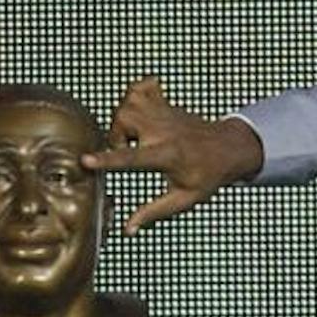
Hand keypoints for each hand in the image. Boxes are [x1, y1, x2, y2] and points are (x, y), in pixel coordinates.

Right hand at [78, 76, 264, 231]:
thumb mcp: (184, 199)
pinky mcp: (165, 103)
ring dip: (121, 118)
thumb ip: (153, 213)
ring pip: (128, 101)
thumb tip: (128, 229)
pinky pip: (141, 87)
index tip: (86, 160)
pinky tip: (138, 112)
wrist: (229, 148)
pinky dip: (133, 95)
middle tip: (126, 149)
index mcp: (167, 155)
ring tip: (132, 134)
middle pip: (124, 119)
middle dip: (115, 135)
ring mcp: (164, 113)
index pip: (132, 158)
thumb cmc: (208, 175)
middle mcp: (163, 129)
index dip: (108, 160)